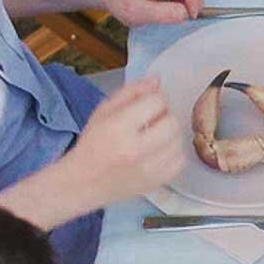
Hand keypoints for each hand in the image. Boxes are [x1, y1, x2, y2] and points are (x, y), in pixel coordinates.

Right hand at [61, 77, 183, 205]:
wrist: (83, 183)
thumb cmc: (92, 145)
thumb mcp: (103, 112)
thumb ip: (131, 93)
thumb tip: (157, 81)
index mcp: (119, 128)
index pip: (156, 102)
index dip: (155, 99)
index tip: (148, 105)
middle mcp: (135, 150)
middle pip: (172, 122)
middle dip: (165, 117)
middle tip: (153, 121)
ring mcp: (148, 169)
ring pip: (179, 141)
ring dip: (170, 135)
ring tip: (154, 137)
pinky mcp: (156, 183)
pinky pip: (180, 161)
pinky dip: (173, 153)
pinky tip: (159, 152)